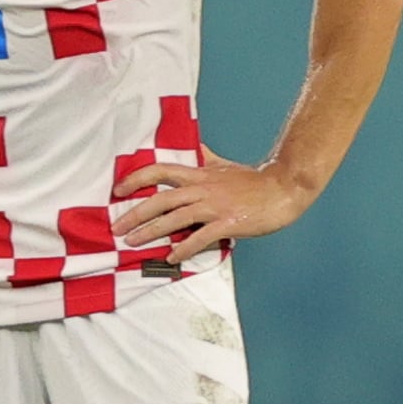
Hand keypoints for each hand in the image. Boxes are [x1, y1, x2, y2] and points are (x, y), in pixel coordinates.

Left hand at [117, 152, 315, 258]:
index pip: (160, 171)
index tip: (118, 190)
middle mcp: (202, 189)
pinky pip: (201, 236)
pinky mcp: (229, 222)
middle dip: (135, 213)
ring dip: (151, 231)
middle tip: (116, 227)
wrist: (286, 187)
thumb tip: (195, 147)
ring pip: (175, 218)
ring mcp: (215, 206)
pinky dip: (185, 247)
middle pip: (160, 199)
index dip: (136, 179)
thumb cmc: (255, 179)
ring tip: (133, 243)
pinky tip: (172, 256)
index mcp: (199, 175)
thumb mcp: (224, 165)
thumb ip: (205, 159)